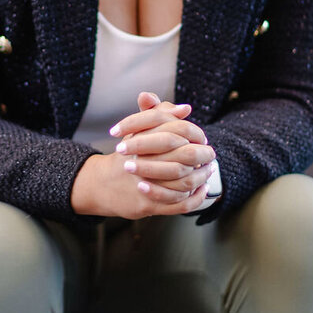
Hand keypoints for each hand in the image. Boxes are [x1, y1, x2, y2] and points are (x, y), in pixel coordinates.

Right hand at [70, 92, 215, 218]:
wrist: (101, 183)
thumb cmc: (127, 153)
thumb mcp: (138, 129)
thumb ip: (160, 114)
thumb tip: (186, 108)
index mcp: (142, 139)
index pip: (179, 130)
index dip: (196, 133)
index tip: (202, 137)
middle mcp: (143, 162)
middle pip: (186, 155)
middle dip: (202, 154)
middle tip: (210, 153)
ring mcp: (145, 185)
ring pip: (185, 181)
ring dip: (202, 175)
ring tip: (209, 170)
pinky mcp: (147, 204)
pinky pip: (179, 203)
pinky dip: (196, 197)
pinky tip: (202, 189)